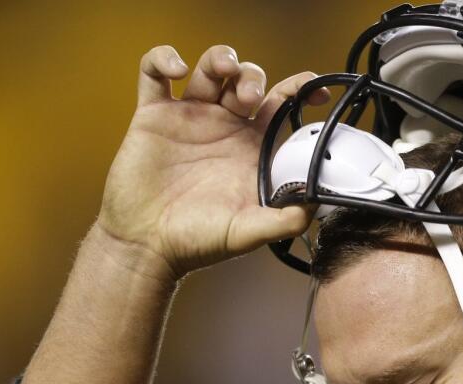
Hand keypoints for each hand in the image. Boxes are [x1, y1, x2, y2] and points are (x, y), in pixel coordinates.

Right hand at [95, 44, 330, 280]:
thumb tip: (316, 207)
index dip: (299, 90)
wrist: (147, 245)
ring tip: (224, 72)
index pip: (281, 106)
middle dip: (252, 78)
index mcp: (250, 148)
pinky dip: (163, 59)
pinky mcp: (153, 116)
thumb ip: (283, 220)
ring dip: (221, 59)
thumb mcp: (248, 232)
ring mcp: (188, 118)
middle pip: (246, 80)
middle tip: (249, 98)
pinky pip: (154, 73)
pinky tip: (177, 68)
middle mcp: (223, 127)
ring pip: (209, 69)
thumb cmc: (197, 241)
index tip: (315, 88)